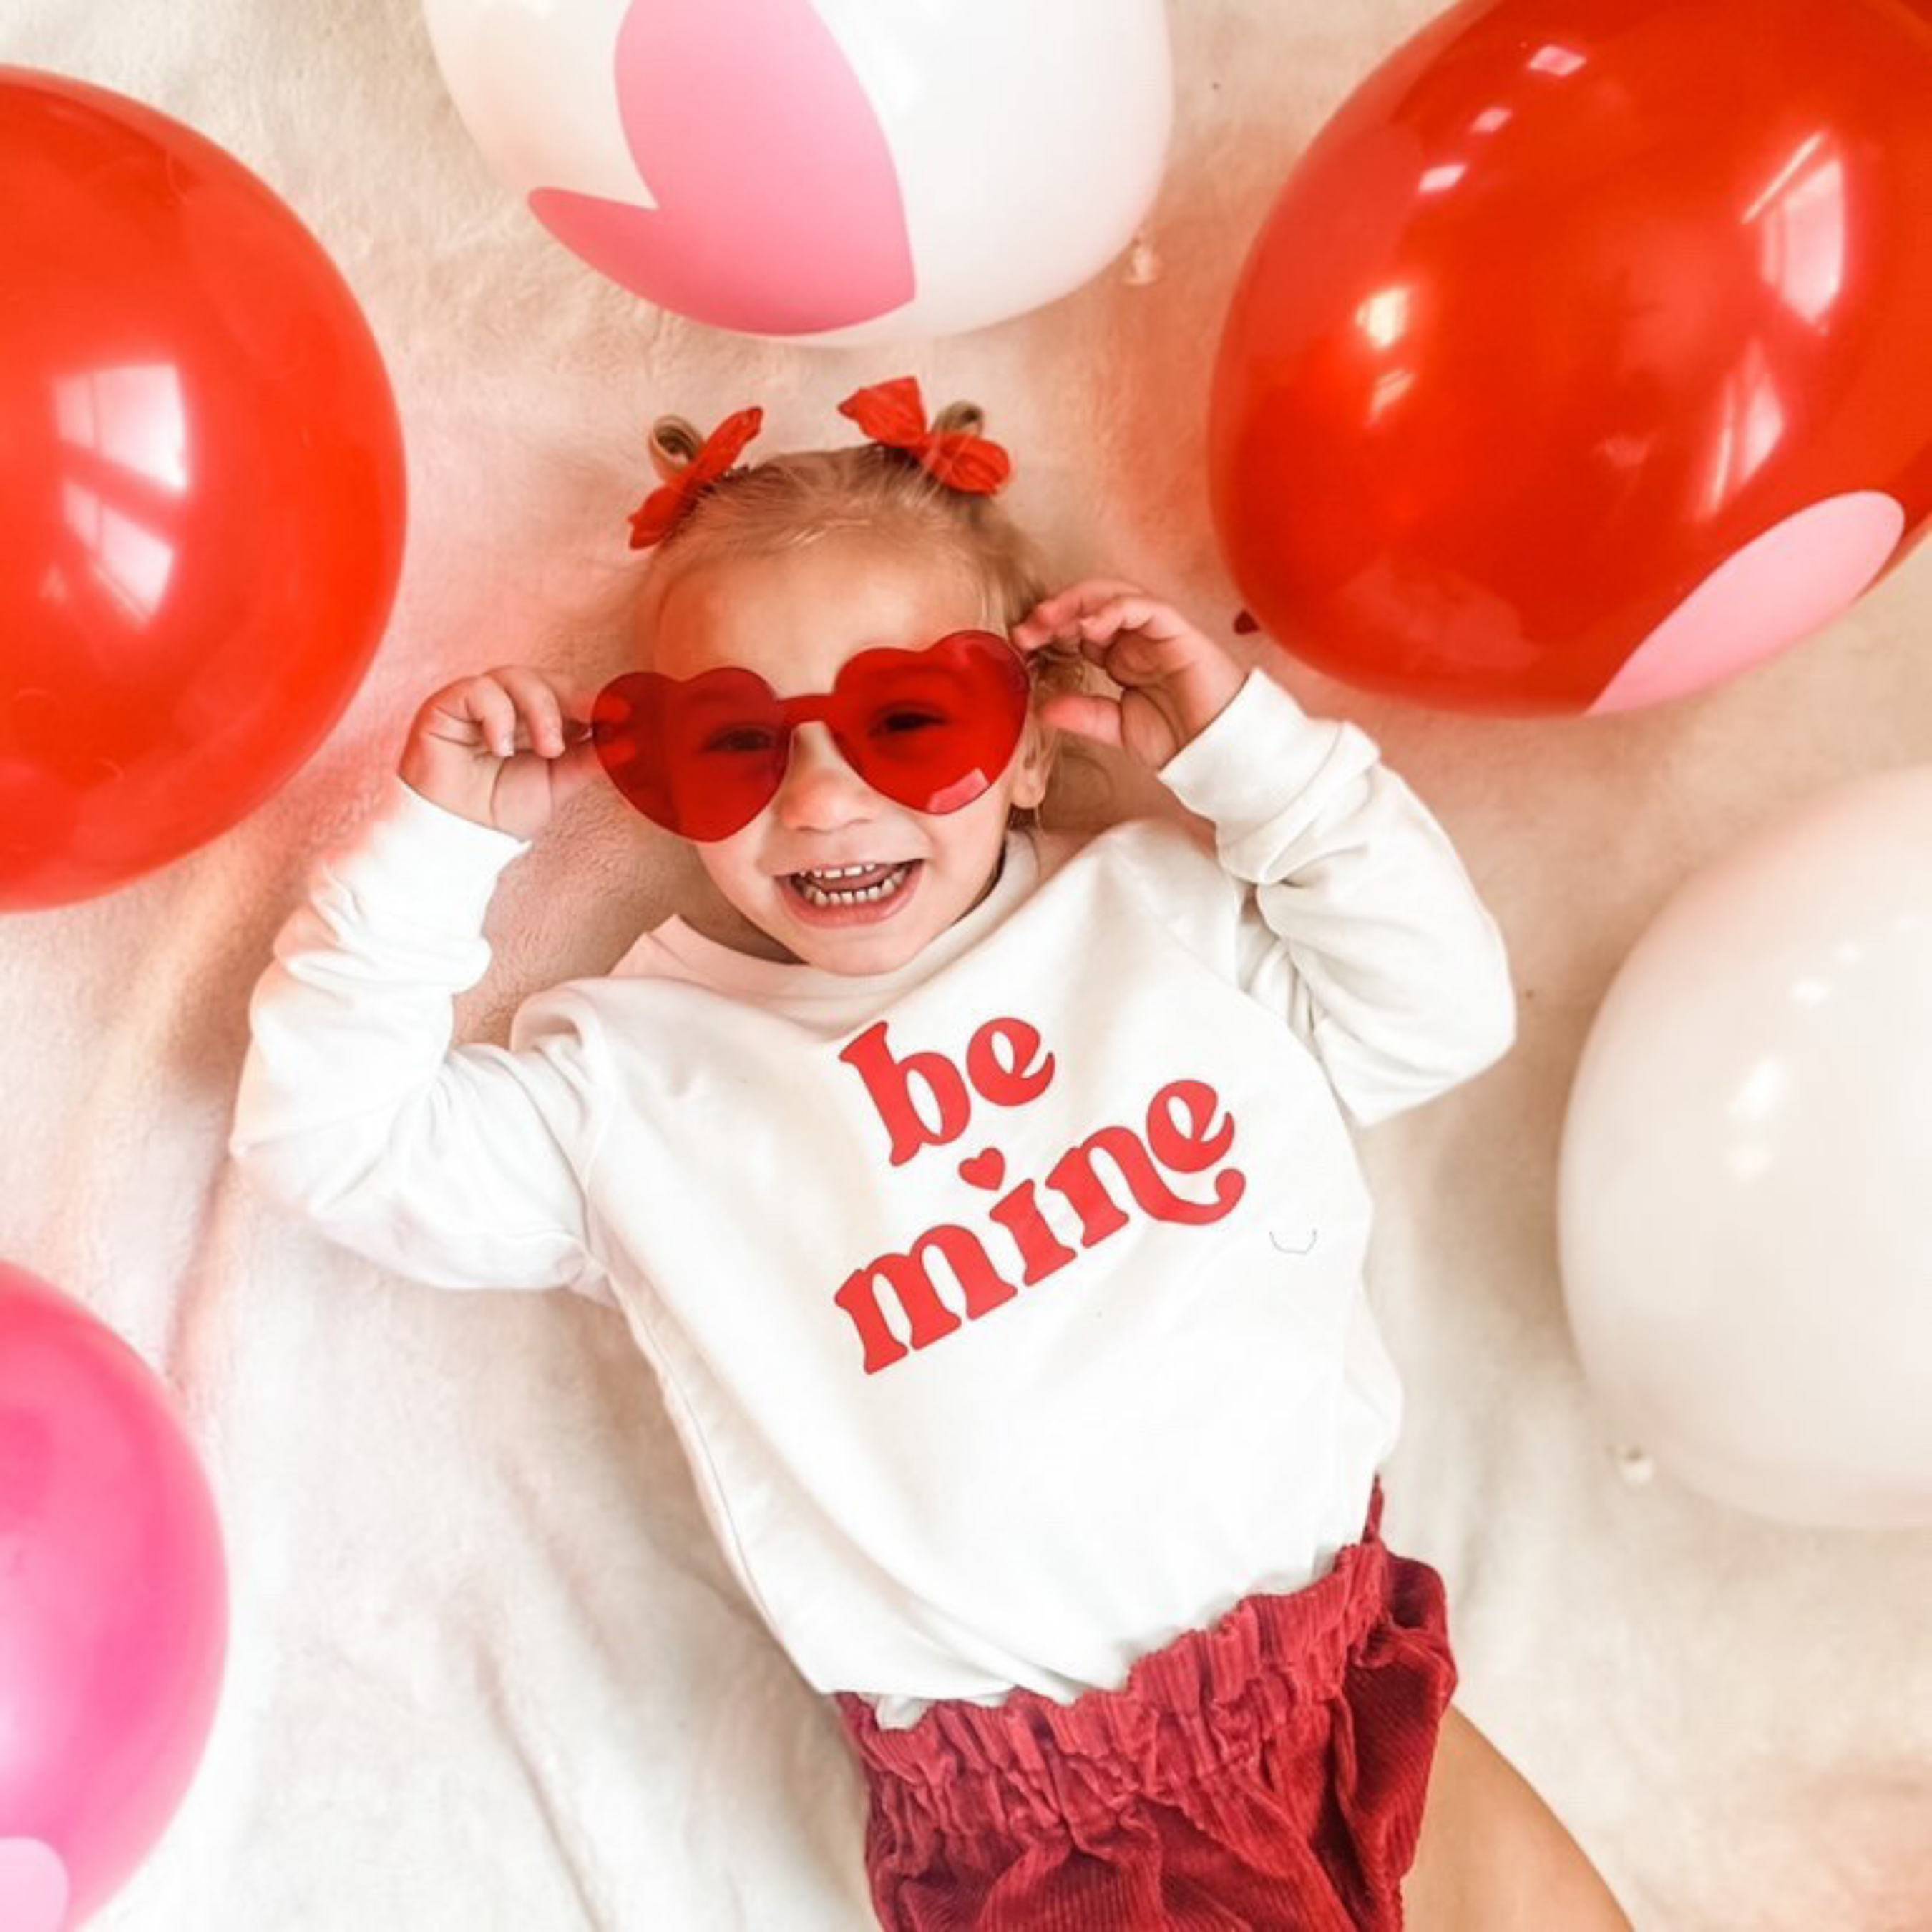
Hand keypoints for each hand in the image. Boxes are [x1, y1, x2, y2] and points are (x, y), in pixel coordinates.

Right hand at [398, 666, 602, 840]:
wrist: (458, 835)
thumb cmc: (500, 810)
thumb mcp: (558, 784)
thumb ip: (590, 759)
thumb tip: (631, 741)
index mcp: (535, 718)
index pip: (567, 693)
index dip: (593, 700)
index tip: (621, 714)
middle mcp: (507, 704)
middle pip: (545, 679)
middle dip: (569, 703)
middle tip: (584, 732)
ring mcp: (476, 702)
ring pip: (514, 676)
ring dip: (539, 709)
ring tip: (547, 749)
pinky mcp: (446, 705)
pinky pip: (477, 690)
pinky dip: (497, 715)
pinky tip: (502, 748)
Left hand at [1010, 580, 1246, 771]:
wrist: (1218, 753)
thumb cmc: (1180, 739)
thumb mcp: (1118, 728)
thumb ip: (1085, 715)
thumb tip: (1044, 708)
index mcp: (1122, 657)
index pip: (1079, 629)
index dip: (1049, 631)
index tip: (1021, 645)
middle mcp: (1138, 638)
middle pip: (1091, 605)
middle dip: (1056, 611)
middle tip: (1027, 628)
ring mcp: (1158, 632)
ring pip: (1115, 595)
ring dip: (1078, 602)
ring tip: (1049, 619)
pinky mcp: (1178, 631)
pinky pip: (1145, 606)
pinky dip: (1115, 608)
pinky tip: (1090, 624)